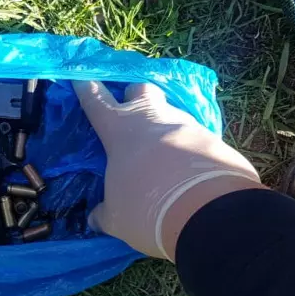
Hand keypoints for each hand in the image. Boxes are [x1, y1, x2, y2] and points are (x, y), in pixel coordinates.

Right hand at [74, 81, 262, 261]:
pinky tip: (189, 167)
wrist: (206, 210)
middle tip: (133, 110)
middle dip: (134, 95)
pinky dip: (188, 147)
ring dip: (165, 126)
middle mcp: (152, 118)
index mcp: (120, 130)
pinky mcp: (212, 139)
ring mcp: (186, 124)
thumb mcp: (117, 217)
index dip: (86, 88)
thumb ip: (105, 213)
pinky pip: (194, 135)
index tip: (81, 76)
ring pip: (171, 112)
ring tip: (165, 151)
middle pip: (140, 89)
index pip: (96, 101)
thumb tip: (95, 219)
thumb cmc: (146, 207)